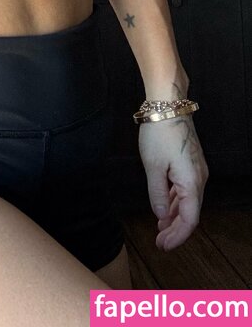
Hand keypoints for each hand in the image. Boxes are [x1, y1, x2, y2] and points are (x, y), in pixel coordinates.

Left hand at [137, 114, 208, 251]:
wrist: (168, 105)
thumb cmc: (160, 133)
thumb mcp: (152, 166)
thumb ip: (156, 193)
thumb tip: (161, 215)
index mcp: (192, 183)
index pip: (189, 220)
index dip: (177, 236)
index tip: (163, 246)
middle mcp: (199, 179)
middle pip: (190, 213)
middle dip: (175, 230)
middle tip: (159, 242)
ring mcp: (196, 170)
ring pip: (187, 201)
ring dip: (174, 216)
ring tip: (160, 228)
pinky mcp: (190, 163)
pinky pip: (184, 189)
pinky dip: (175, 201)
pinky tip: (164, 206)